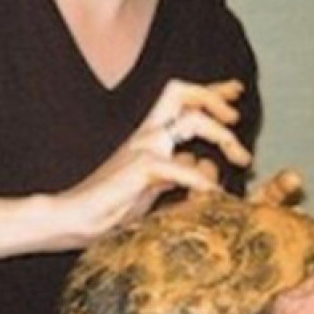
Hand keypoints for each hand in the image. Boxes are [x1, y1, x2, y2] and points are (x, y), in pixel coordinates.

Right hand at [53, 79, 253, 245]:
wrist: (72, 220)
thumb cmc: (110, 208)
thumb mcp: (155, 188)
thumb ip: (182, 174)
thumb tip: (208, 165)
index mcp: (148, 137)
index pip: (180, 101)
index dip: (211, 92)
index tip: (235, 93)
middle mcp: (146, 136)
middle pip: (180, 92)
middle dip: (215, 98)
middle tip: (237, 118)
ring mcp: (143, 148)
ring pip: (192, 120)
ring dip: (223, 136)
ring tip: (242, 159)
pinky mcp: (141, 168)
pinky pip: (184, 169)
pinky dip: (204, 181)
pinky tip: (215, 195)